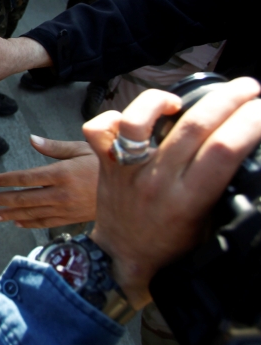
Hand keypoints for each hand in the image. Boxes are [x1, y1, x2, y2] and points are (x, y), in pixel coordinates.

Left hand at [0, 136, 96, 227]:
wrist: (129, 189)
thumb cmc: (104, 163)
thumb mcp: (81, 149)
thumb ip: (54, 147)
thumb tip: (32, 139)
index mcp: (62, 174)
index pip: (27, 178)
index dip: (7, 180)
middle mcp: (62, 194)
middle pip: (25, 198)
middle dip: (2, 200)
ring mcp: (66, 209)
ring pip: (32, 213)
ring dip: (10, 215)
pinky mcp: (72, 219)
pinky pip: (46, 223)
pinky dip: (30, 223)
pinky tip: (16, 222)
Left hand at [87, 78, 260, 308]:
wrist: (124, 258)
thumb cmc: (175, 242)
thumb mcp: (211, 222)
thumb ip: (225, 187)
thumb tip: (244, 148)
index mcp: (191, 199)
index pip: (224, 150)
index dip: (249, 122)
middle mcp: (158, 180)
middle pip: (193, 127)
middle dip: (228, 100)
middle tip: (249, 86)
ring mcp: (127, 170)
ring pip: (137, 121)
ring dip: (160, 100)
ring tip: (180, 100)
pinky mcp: (104, 163)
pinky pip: (98, 130)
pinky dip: (113, 114)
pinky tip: (136, 115)